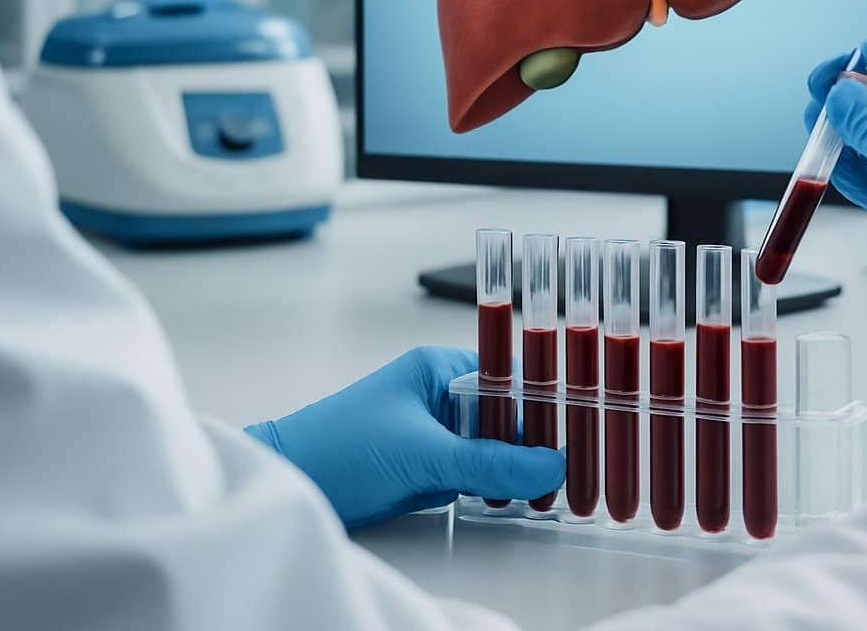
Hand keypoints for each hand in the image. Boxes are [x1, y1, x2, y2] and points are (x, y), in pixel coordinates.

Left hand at [245, 347, 564, 527]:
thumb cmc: (335, 449)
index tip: (581, 422)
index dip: (546, 399)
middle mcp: (438, 395)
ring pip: (494, 445)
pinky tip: (519, 497)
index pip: (510, 376)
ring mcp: (433, 433)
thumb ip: (489, 463)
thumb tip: (549, 465)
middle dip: (537, 438)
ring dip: (518, 465)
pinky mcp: (425, 468)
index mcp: (437, 369)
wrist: (284, 487)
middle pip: (508, 413)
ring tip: (556, 485)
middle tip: (574, 463)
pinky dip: (495, 485)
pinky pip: (475, 472)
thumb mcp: (422, 454)